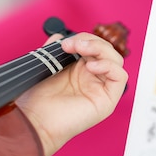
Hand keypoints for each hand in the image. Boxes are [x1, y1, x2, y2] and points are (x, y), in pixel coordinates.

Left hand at [16, 32, 127, 155]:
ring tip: (81, 50)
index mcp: (79, 70)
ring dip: (100, 49)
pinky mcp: (107, 101)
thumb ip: (54, 49)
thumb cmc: (37, 100)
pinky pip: (120, 77)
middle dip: (91, 41)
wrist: (34, 120)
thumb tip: (60, 35)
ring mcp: (100, 89)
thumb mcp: (46, 66)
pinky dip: (109, 66)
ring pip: (116, 60)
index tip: (65, 42)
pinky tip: (90, 67)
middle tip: (72, 44)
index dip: (83, 39)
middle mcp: (92, 79)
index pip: (93, 46)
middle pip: (107, 51)